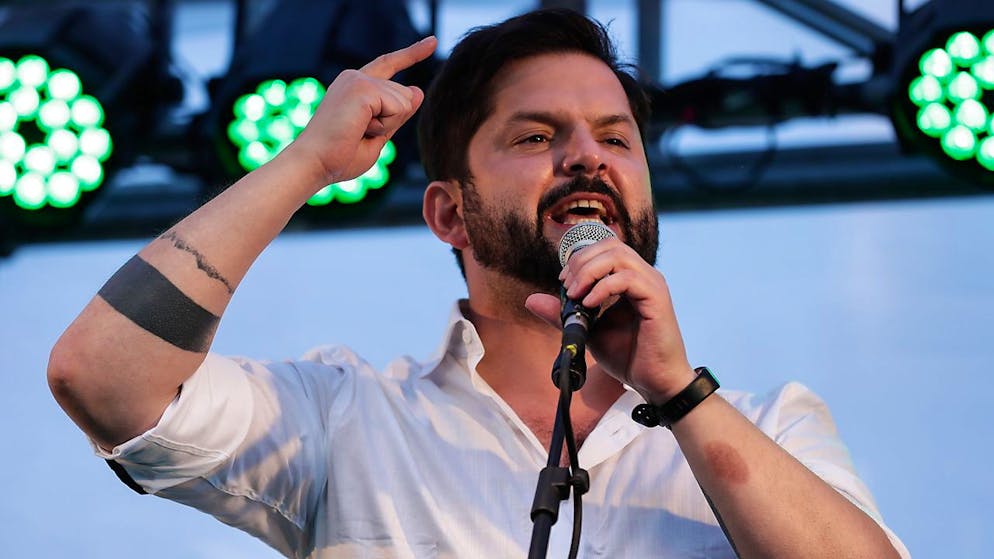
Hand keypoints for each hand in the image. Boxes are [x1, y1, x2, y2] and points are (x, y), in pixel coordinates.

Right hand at [288, 36, 436, 186]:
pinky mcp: (362, 86)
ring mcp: (358, 79)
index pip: (389, 64)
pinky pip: (398, 107)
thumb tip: (418, 90)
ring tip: (357, 132)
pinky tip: (360, 129)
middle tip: (359, 135)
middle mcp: (356, 77)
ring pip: (404, 102)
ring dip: (387, 126)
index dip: (412, 53)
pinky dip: (385, 126)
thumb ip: (397, 114)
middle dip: (393, 124)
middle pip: (405, 95)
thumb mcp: (378, 135)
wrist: (314, 163)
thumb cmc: (339, 157)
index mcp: (356, 86)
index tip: (433, 42)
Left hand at [525, 237, 696, 402]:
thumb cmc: (627, 356)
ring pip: (618, 255)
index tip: (563, 282)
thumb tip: (531, 300)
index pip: (604, 248)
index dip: (579, 259)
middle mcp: (643, 275)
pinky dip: (603, 287)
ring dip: (589, 271)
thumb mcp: (587, 330)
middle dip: (581, 262)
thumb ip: (563, 313)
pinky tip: (589, 304)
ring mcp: (652, 284)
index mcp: (630, 278)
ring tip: (575, 295)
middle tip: (567, 288)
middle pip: (610, 245)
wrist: (654, 382)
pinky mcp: (657, 298)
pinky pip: (627, 278)